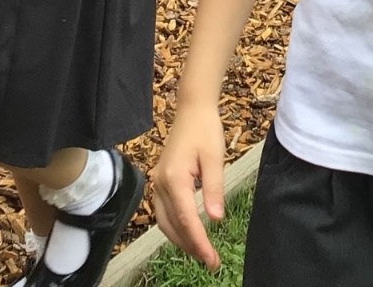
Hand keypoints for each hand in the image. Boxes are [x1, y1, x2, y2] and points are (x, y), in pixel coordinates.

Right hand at [151, 103, 227, 270]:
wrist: (192, 110)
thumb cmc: (205, 131)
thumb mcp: (215, 159)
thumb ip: (214, 189)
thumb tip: (215, 219)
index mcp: (174, 178)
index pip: (186, 219)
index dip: (199, 242)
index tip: (212, 259)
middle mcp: (160, 183)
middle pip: (172, 225)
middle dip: (191, 246)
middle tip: (211, 262)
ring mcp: (157, 183)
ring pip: (165, 222)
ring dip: (182, 240)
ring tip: (202, 253)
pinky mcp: (160, 181)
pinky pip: (164, 212)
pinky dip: (176, 227)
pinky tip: (189, 233)